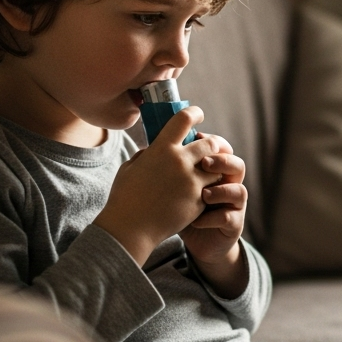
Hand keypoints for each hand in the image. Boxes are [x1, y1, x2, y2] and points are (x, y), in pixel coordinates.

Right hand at [94, 107, 222, 265]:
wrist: (131, 228)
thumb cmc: (125, 197)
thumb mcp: (131, 168)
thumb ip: (147, 154)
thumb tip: (155, 148)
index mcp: (161, 149)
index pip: (184, 119)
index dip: (194, 113)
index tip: (198, 114)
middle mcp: (180, 161)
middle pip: (210, 142)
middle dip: (213, 143)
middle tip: (210, 147)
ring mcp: (192, 182)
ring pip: (216, 167)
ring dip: (213, 167)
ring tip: (207, 171)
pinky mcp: (199, 200)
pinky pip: (211, 188)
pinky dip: (208, 187)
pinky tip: (200, 191)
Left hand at [180, 132, 248, 296]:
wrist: (198, 241)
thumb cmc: (182, 210)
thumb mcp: (175, 187)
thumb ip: (169, 169)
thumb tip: (147, 147)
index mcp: (215, 173)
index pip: (221, 150)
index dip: (212, 142)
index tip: (196, 137)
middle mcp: (228, 186)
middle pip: (236, 165)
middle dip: (221, 160)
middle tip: (203, 163)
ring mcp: (233, 206)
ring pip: (239, 191)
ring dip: (221, 190)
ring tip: (203, 194)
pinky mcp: (233, 225)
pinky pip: (229, 217)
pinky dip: (212, 218)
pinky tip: (196, 221)